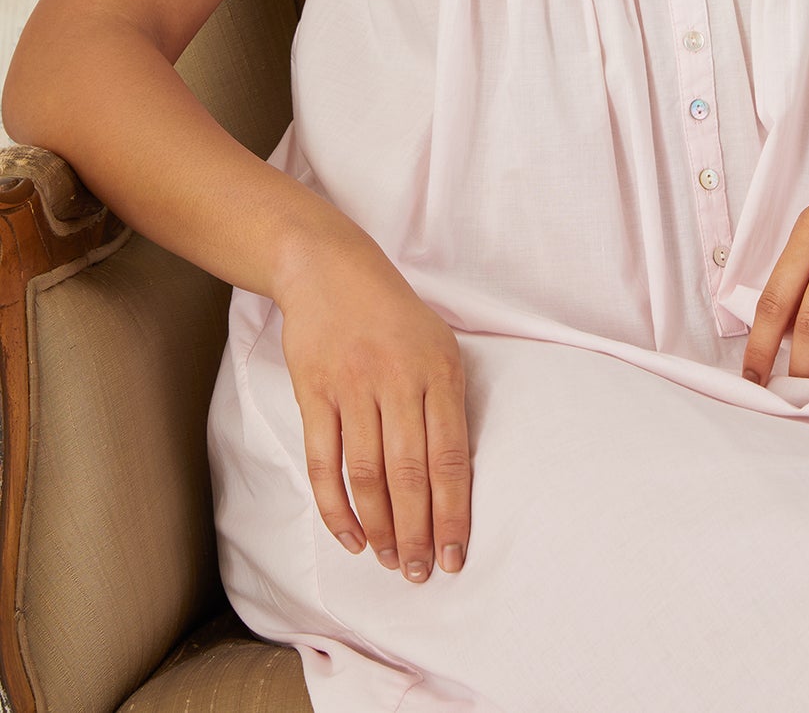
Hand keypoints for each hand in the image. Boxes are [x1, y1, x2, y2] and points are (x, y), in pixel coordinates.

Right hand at [276, 233, 471, 582]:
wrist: (330, 271)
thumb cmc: (394, 316)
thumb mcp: (438, 345)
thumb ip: (448, 403)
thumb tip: (455, 480)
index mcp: (439, 370)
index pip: (451, 457)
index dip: (453, 512)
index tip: (456, 555)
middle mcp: (398, 380)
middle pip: (410, 474)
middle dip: (417, 533)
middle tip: (420, 575)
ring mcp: (353, 386)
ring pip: (368, 474)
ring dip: (380, 527)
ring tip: (390, 561)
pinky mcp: (314, 393)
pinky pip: (325, 462)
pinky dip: (336, 506)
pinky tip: (350, 536)